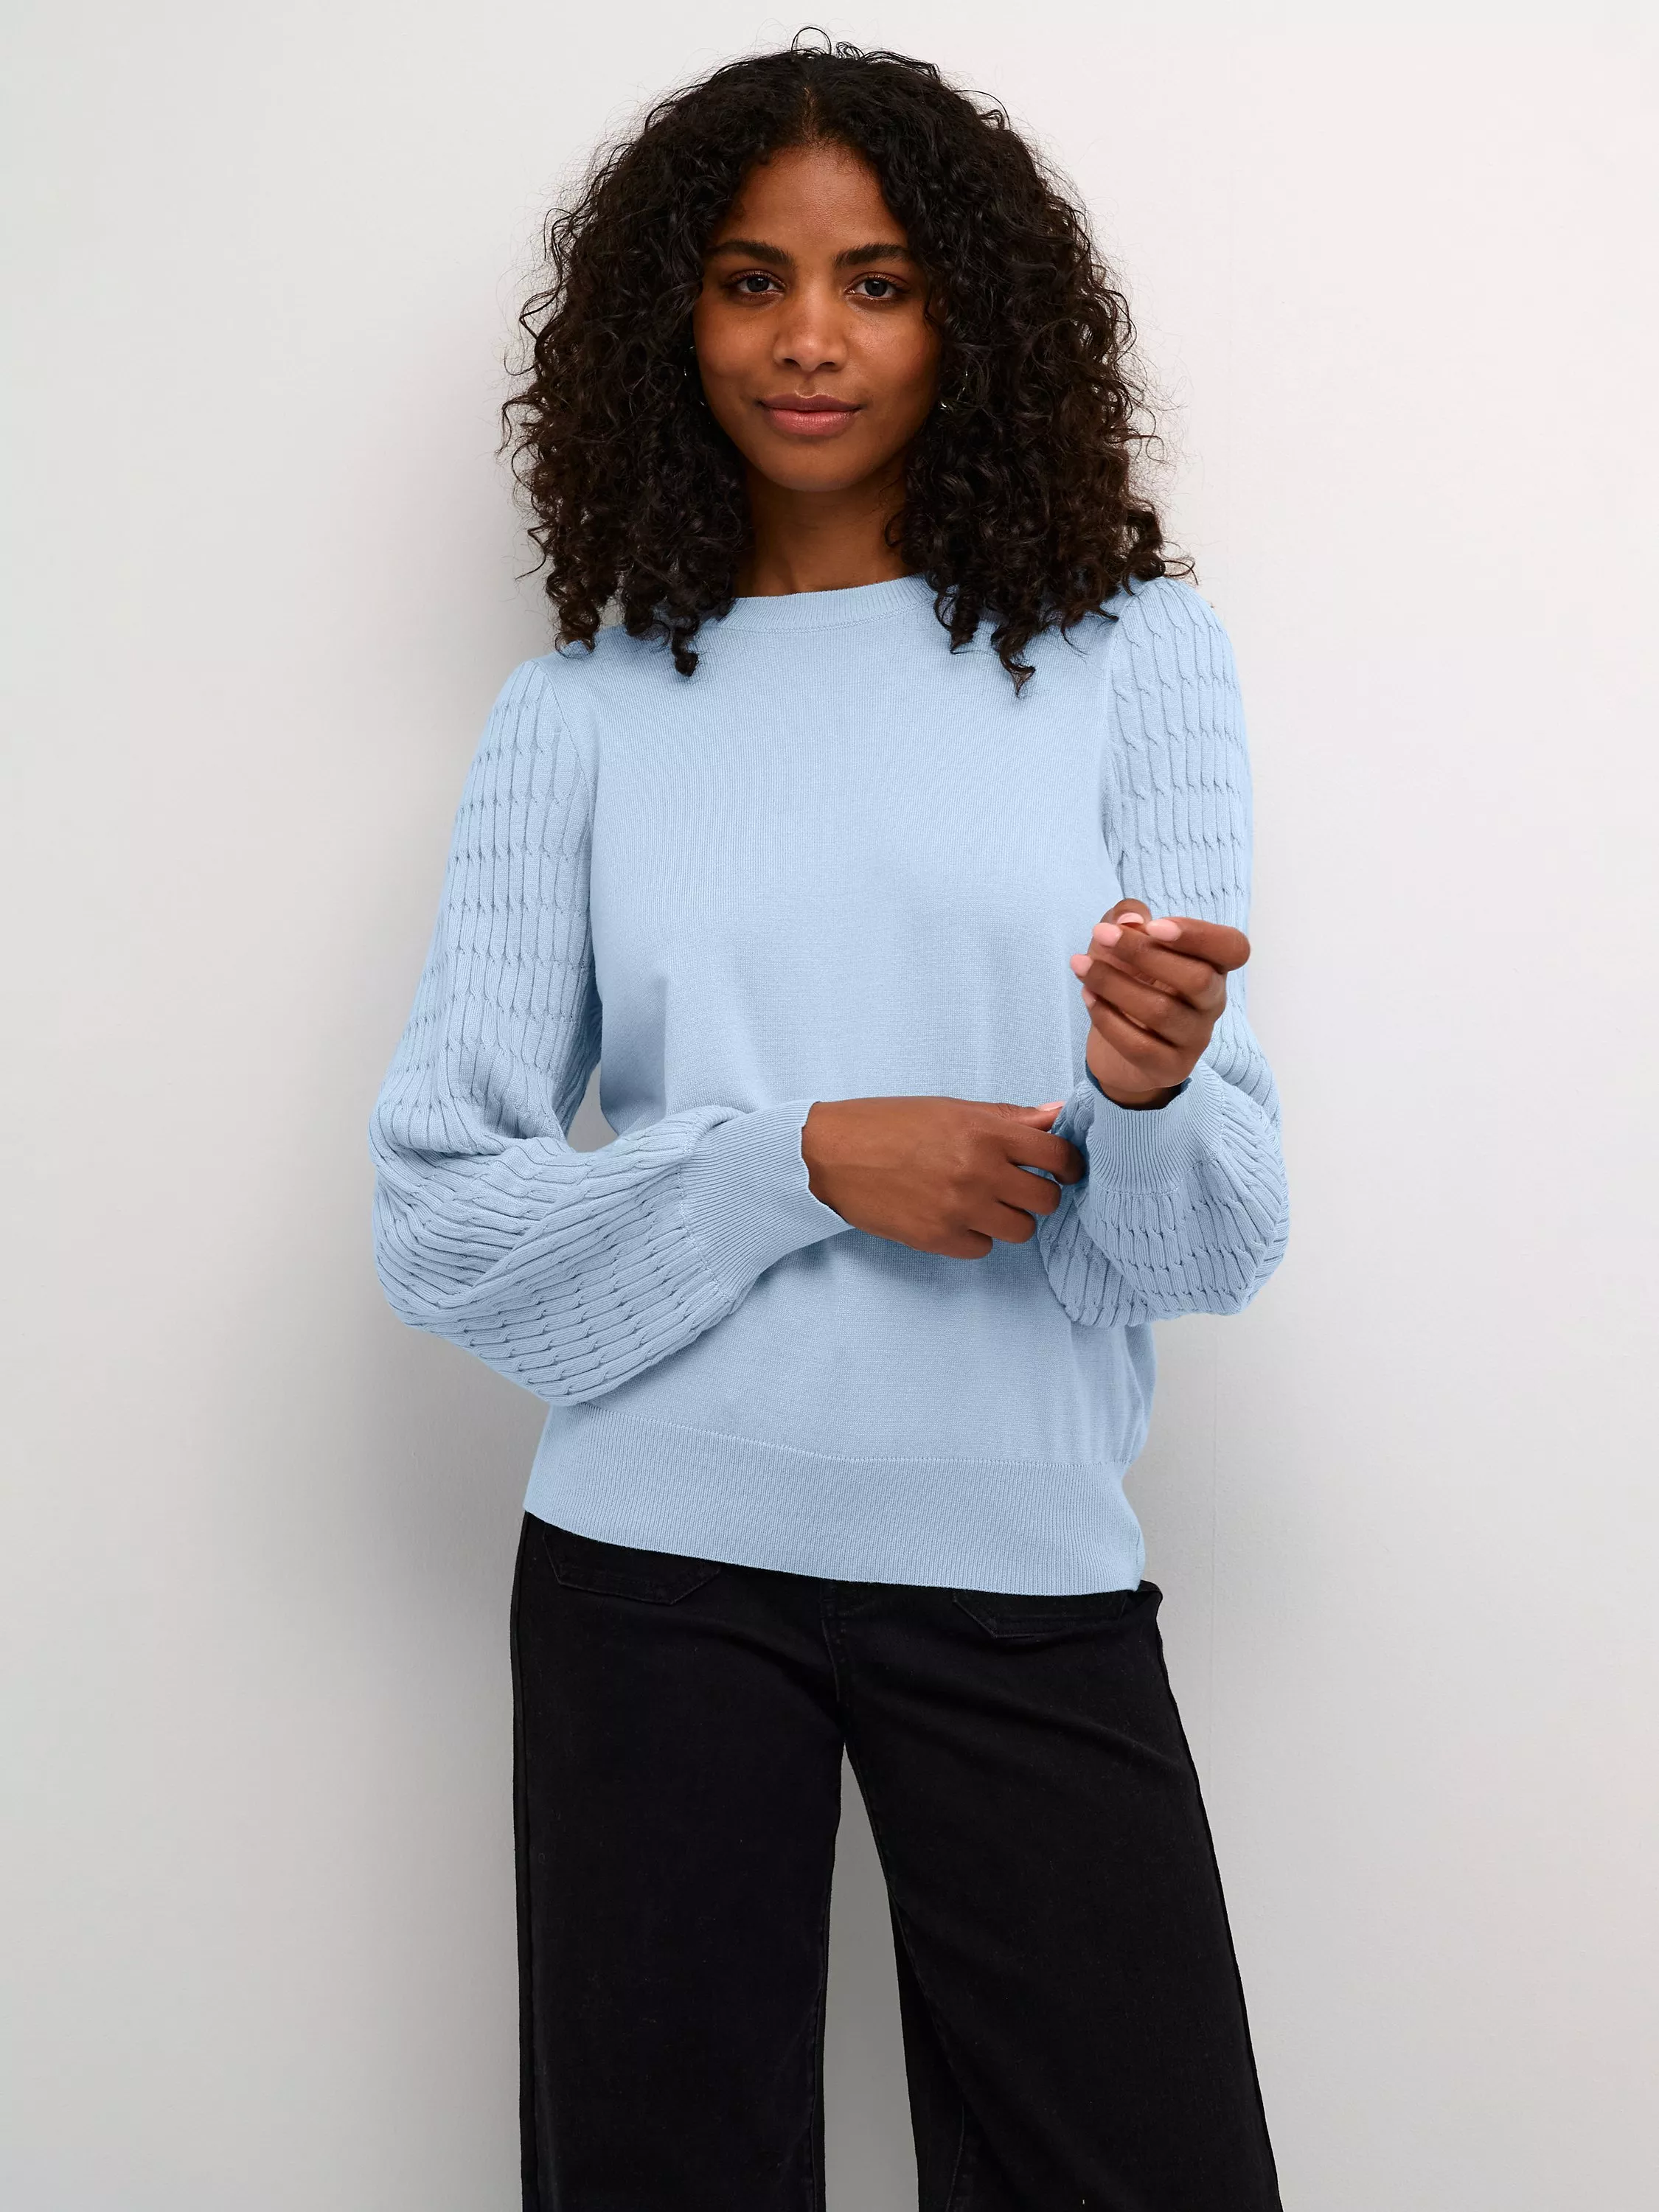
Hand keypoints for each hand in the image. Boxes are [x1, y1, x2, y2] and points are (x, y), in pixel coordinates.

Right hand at [802, 1096, 1083, 1258]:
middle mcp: (978, 1171)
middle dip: (1039, 1195)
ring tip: (983, 1203)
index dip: (1068, 1166)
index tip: (1063, 1170)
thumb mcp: (951, 1109)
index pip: (1058, 1156)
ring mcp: (959, 1209)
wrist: (831, 1155)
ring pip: (1021, 1230)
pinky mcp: (938, 1238)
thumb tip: (1056, 1115)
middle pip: (1046, 1200)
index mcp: (986, 1132)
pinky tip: (953, 1216)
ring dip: (1009, 1219)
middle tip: (1019, 1188)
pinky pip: (983, 1248)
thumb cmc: (889, 1124)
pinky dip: (975, 1236)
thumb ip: (1008, 1118)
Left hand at [1068, 899, 1250, 1108]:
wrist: (1117, 1051)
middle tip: (1101, 935)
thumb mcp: (1125, 940)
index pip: (1233, 949)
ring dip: (1114, 983)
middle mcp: (1212, 1002)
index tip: (1154, 926)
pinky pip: (1140, 1045)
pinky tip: (1087, 996)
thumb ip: (1127, 917)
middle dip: (1143, 953)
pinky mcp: (1171, 1068)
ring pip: (1162, 1011)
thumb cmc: (1131, 982)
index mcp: (1212, 966)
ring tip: (1081, 966)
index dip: (1199, 935)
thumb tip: (1131, 920)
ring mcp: (1195, 1039)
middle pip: (1198, 979)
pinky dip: (1107, 1018)